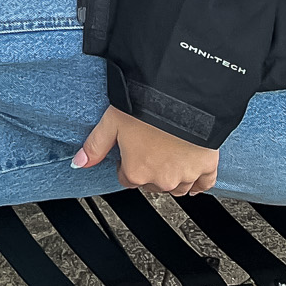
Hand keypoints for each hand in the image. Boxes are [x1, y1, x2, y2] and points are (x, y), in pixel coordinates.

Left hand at [73, 106, 218, 196]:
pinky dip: (199, 182)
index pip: (127, 179)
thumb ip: (95, 146)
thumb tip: (78, 163)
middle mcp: (161, 180)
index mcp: (136, 171)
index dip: (127, 164)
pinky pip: (204, 185)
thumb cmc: (145, 106)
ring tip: (168, 156)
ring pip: (177, 188)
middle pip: (151, 184)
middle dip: (148, 169)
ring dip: (171, 177)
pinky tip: (193, 173)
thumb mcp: (111, 121)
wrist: (181, 97)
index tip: (130, 150)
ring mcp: (186, 176)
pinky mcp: (207, 168)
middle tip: (149, 147)